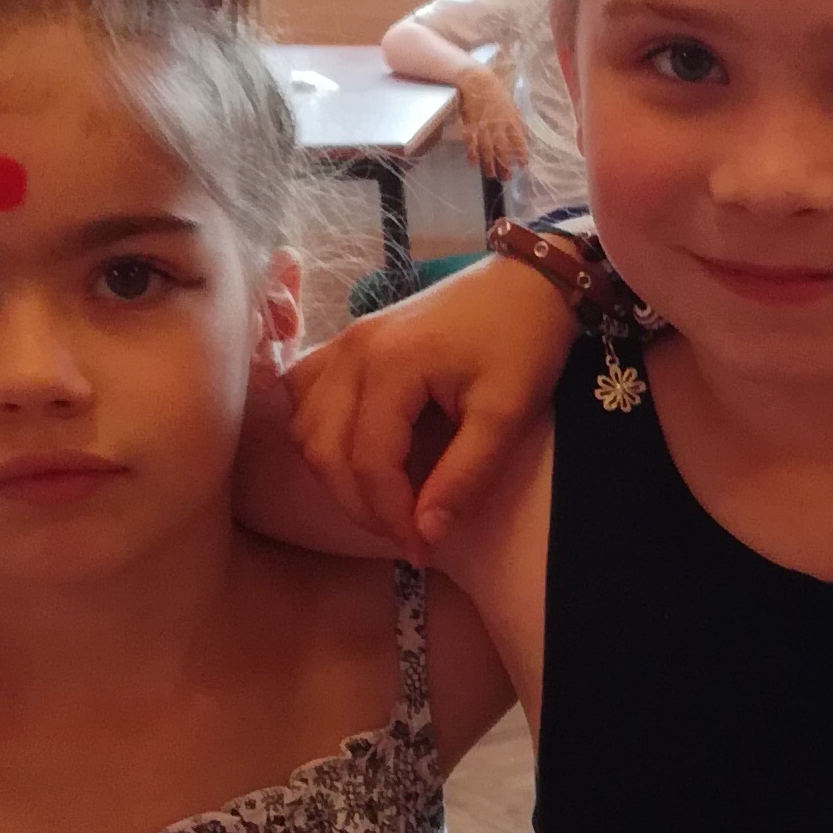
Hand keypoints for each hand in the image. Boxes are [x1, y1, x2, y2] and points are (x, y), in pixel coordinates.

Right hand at [284, 252, 577, 549]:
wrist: (527, 281)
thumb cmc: (525, 341)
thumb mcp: (509, 413)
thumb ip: (465, 475)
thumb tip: (426, 534)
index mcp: (390, 366)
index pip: (369, 462)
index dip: (391, 517)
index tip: (423, 551)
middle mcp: (352, 352)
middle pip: (325, 451)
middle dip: (362, 506)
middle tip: (407, 535)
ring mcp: (343, 343)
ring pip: (306, 427)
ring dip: (335, 474)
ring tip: (385, 501)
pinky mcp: (348, 342)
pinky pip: (304, 395)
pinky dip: (319, 433)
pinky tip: (352, 454)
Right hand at [453, 66, 530, 180]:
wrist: (477, 80)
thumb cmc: (495, 91)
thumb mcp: (511, 105)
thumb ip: (516, 120)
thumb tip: (523, 134)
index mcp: (511, 120)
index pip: (518, 141)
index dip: (521, 154)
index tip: (523, 165)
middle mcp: (498, 127)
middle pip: (502, 150)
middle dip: (505, 166)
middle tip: (506, 178)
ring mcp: (484, 127)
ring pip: (487, 150)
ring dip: (489, 164)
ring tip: (491, 175)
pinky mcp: (470, 125)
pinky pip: (471, 142)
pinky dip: (472, 153)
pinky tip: (472, 163)